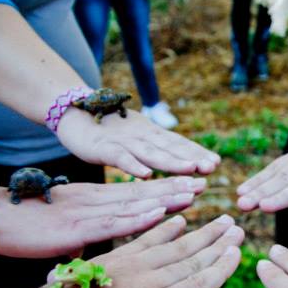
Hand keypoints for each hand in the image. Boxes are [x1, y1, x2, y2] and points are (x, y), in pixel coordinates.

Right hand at [0, 176, 206, 258]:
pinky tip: (160, 211)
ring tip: (193, 191)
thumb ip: (83, 228)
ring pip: (135, 202)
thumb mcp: (62, 225)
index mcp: (93, 200)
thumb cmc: (21, 224)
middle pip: (143, 193)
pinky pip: (114, 220)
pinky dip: (139, 215)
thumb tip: (93, 240)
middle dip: (175, 186)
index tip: (191, 184)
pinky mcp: (78, 226)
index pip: (136, 192)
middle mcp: (96, 201)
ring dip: (166, 196)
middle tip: (205, 180)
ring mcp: (88, 212)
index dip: (165, 187)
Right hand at [44, 214, 244, 287]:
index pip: (146, 244)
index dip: (167, 231)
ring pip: (194, 261)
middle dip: (204, 234)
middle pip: (178, 248)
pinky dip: (221, 268)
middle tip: (224, 220)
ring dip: (219, 245)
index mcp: (112, 265)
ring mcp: (152, 285)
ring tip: (236, 231)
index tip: (182, 220)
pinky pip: (200, 284)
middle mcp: (137, 269)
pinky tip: (235, 256)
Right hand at [57, 108, 219, 177]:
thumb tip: (180, 160)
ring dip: (171, 161)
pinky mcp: (103, 147)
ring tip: (190, 169)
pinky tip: (145, 174)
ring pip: (151, 152)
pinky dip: (132, 165)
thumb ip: (155, 148)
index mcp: (150, 134)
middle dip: (192, 157)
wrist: (71, 113)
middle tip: (212, 167)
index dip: (196, 152)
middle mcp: (141, 135)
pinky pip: (120, 157)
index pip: (177, 143)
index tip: (216, 163)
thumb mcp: (136, 137)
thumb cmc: (106, 130)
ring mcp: (123, 140)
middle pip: (170, 147)